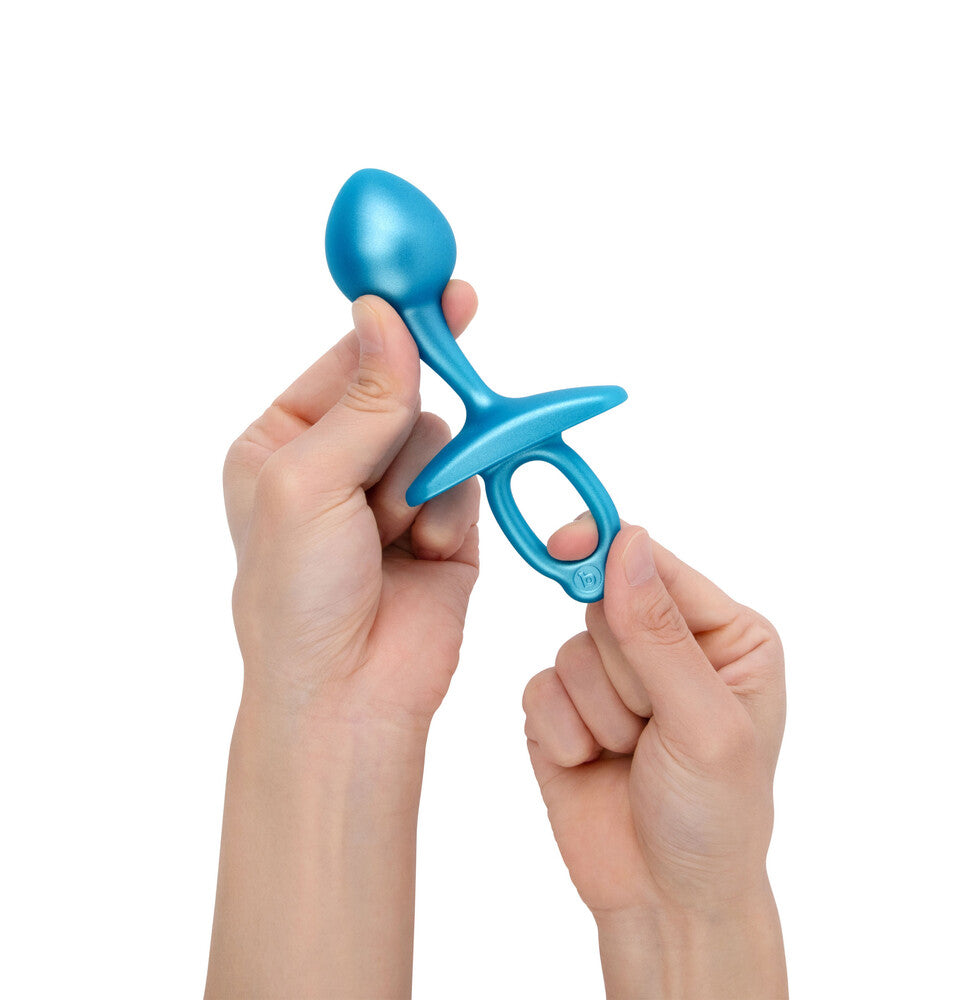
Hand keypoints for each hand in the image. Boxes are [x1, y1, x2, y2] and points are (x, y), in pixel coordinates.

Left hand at [206, 283, 480, 999]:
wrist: (348, 694)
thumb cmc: (298, 599)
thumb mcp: (308, 484)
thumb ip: (360, 400)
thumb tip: (383, 320)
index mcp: (284, 444)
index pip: (347, 360)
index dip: (390, 324)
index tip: (433, 285)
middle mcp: (340, 464)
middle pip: (402, 390)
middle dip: (412, 401)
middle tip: (462, 318)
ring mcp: (395, 494)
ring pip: (443, 436)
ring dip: (425, 476)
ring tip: (393, 530)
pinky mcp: (445, 526)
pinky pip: (469, 482)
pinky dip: (451, 511)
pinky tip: (421, 552)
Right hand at [522, 519, 786, 997]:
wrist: (664, 901)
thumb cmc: (714, 818)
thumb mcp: (704, 722)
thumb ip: (658, 631)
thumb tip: (625, 542)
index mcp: (723, 635)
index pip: (656, 565)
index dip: (609, 549)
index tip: (567, 543)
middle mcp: (667, 646)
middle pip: (602, 602)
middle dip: (619, 671)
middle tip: (651, 725)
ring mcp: (611, 679)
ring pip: (568, 650)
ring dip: (597, 713)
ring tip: (631, 755)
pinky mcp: (565, 710)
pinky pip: (537, 687)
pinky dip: (562, 733)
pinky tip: (596, 765)